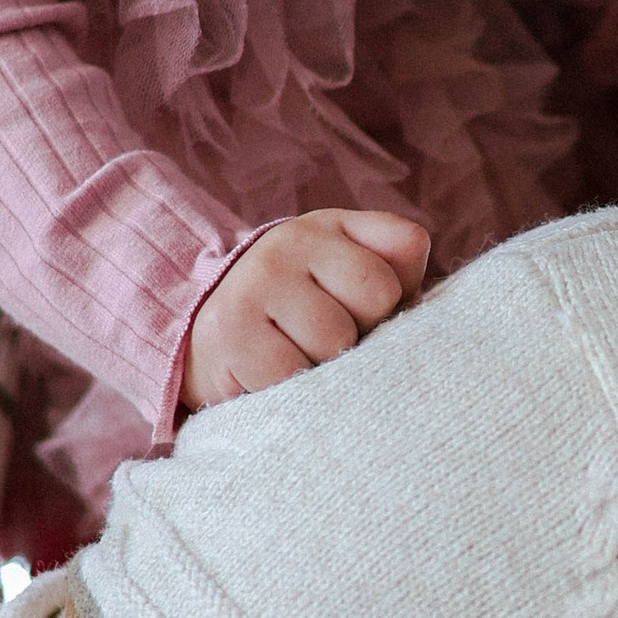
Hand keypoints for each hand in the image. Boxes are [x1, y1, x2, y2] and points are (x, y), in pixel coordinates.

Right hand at [185, 210, 431, 403]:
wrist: (203, 333)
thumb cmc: (297, 308)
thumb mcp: (348, 269)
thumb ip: (396, 260)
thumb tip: (413, 289)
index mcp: (325, 227)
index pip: (392, 272)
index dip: (382, 309)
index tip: (352, 311)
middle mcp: (285, 244)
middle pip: (369, 310)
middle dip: (353, 340)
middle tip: (318, 339)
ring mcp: (253, 285)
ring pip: (332, 347)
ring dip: (321, 369)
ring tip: (295, 357)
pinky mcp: (229, 334)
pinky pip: (291, 378)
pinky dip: (287, 390)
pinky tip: (268, 375)